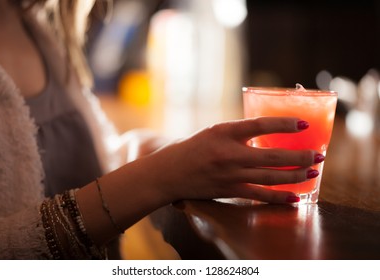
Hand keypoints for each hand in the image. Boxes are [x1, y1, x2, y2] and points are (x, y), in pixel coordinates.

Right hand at [145, 117, 321, 203]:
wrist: (169, 172)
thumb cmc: (192, 149)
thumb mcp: (214, 132)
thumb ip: (239, 133)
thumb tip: (269, 135)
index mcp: (224, 132)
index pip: (260, 125)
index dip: (284, 124)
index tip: (303, 124)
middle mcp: (229, 153)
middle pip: (273, 155)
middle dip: (300, 156)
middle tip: (319, 155)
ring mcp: (230, 174)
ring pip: (271, 176)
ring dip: (296, 175)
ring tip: (313, 172)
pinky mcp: (229, 191)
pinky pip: (259, 195)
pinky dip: (280, 197)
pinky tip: (296, 197)